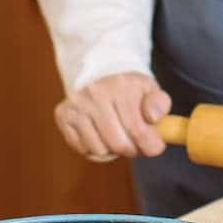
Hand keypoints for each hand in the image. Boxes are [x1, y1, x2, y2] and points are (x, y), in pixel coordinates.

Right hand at [55, 72, 171, 162]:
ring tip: (117, 134)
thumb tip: (153, 117)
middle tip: (135, 142)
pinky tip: (100, 133)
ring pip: (100, 150)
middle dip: (132, 149)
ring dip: (112, 150)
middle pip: (119, 144)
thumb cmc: (129, 88)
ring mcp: (76, 104)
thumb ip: (159, 104)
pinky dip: (94, 148)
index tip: (154, 146)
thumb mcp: (150, 90)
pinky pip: (83, 148)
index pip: (138, 130)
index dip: (150, 146)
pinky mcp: (63, 114)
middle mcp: (95, 93)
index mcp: (121, 86)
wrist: (101, 72)